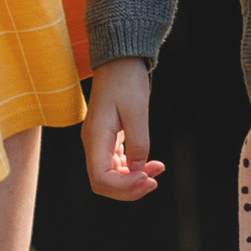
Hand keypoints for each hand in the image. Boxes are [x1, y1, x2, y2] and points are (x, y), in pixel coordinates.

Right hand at [82, 59, 165, 202]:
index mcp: (95, 138)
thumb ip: (138, 141)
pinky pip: (117, 165)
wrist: (120, 61)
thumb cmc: (126, 80)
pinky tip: (150, 162)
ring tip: (157, 168)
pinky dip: (133, 169)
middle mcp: (93, 144)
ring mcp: (100, 143)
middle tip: (154, 182)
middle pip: (104, 183)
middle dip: (129, 189)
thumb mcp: (137, 110)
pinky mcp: (109, 140)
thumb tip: (138, 169)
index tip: (147, 177)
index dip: (124, 186)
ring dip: (133, 180)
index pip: (101, 179)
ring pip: (111, 176)